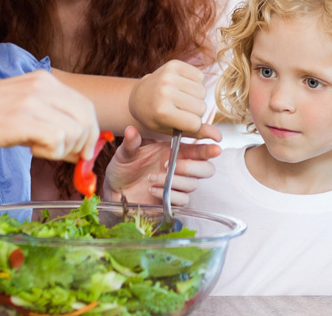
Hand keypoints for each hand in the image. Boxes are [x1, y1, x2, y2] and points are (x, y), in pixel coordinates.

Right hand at [0, 70, 98, 162]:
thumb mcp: (20, 108)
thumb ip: (49, 120)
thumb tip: (80, 146)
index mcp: (43, 80)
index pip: (85, 107)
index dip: (90, 134)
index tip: (82, 153)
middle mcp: (41, 85)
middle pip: (87, 119)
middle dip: (83, 145)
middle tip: (66, 159)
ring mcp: (31, 101)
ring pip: (74, 131)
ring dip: (62, 150)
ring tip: (37, 149)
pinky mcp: (20, 120)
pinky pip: (57, 140)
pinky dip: (50, 153)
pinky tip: (30, 149)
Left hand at [102, 126, 219, 205]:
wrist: (115, 189)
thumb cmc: (124, 168)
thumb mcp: (125, 153)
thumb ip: (131, 142)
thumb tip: (131, 130)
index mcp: (175, 152)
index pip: (200, 150)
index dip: (210, 148)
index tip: (216, 146)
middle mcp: (180, 168)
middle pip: (206, 169)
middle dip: (193, 167)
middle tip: (172, 165)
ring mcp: (177, 185)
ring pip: (193, 185)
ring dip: (174, 180)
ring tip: (152, 177)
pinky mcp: (172, 200)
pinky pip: (182, 199)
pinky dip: (169, 194)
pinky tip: (152, 189)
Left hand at [129, 61, 221, 141]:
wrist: (139, 96)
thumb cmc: (156, 117)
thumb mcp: (172, 130)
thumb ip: (197, 133)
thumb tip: (219, 137)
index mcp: (162, 112)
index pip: (195, 123)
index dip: (192, 125)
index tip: (181, 122)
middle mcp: (165, 92)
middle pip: (201, 107)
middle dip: (195, 111)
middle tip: (181, 110)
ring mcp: (169, 76)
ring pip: (202, 91)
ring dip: (196, 97)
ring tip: (182, 98)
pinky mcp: (174, 64)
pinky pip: (200, 76)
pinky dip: (196, 83)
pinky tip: (184, 87)